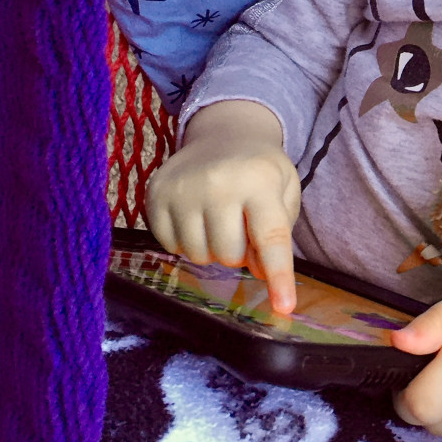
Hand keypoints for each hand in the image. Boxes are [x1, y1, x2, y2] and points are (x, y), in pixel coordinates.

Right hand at [145, 100, 302, 313]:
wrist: (223, 134)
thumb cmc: (260, 170)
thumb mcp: (286, 190)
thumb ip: (280, 233)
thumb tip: (260, 272)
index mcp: (260, 181)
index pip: (271, 238)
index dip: (279, 276)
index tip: (284, 307)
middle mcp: (218, 183)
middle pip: (229, 256)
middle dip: (239, 253)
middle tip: (241, 228)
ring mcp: (182, 189)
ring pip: (199, 257)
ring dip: (212, 250)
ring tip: (219, 221)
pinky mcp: (155, 195)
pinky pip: (171, 247)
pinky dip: (186, 242)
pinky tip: (196, 217)